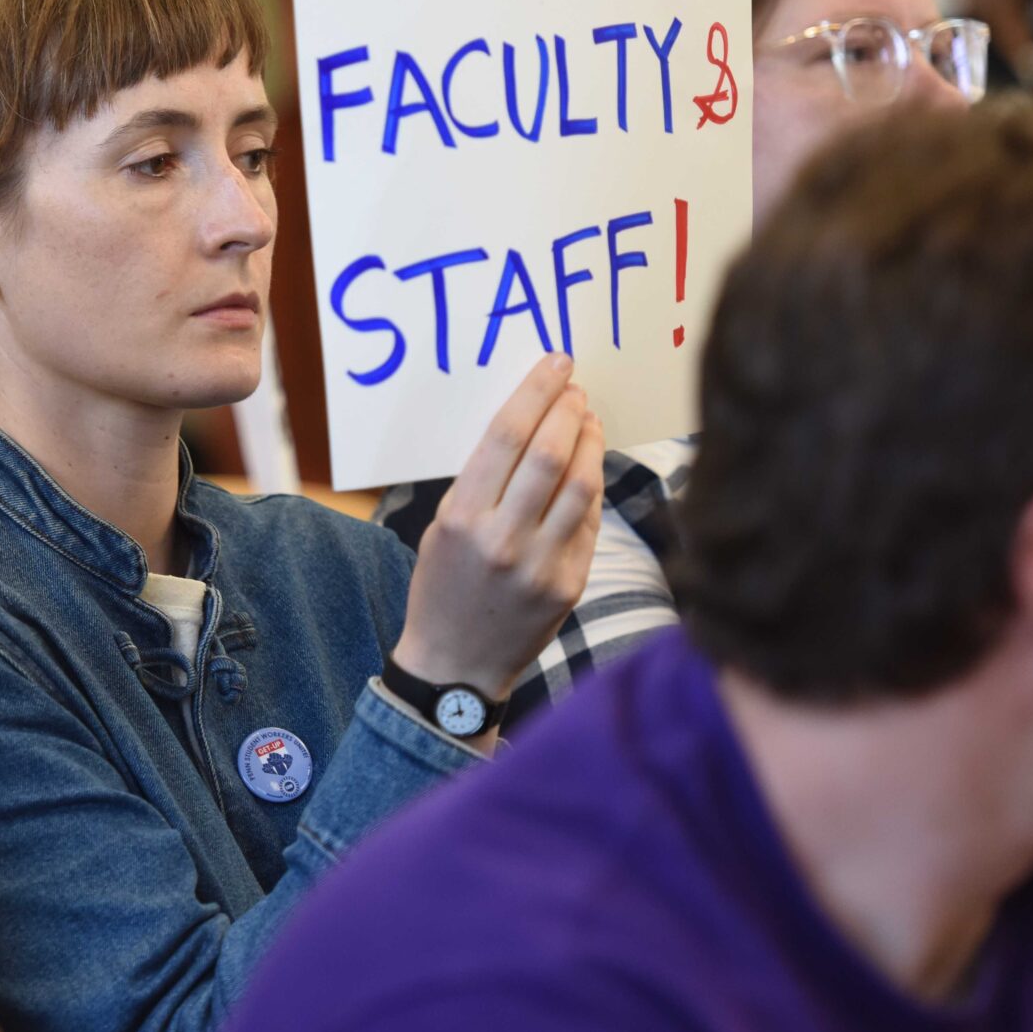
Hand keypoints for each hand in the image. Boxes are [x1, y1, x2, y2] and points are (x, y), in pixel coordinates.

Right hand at [394, 354, 605, 699]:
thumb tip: (526, 429)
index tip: (555, 366)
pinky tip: (589, 467)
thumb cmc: (442, 587)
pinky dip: (592, 487)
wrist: (456, 665)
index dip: (535, 393)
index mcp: (461, 517)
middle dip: (568, 410)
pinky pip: (589, 523)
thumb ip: (481, 484)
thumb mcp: (441, 528)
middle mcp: (502, 539)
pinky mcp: (569, 585)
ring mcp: (540, 564)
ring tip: (589, 420)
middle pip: (548, 454)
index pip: (505, 438)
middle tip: (577, 387)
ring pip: (581, 485)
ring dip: (590, 442)